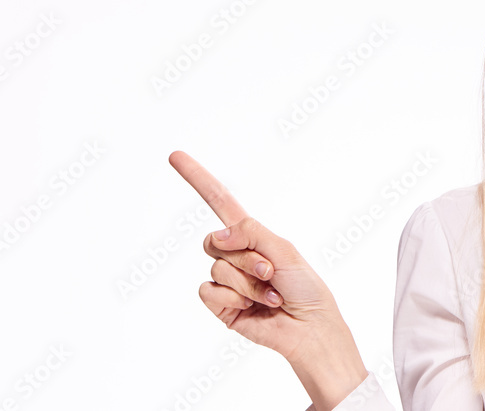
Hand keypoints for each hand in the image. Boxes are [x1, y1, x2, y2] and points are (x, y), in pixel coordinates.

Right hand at [169, 150, 367, 409]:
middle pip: (214, 240)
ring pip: (217, 267)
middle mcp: (235, 254)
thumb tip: (218, 233)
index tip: (175, 156)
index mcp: (252, 235)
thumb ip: (250, 233)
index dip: (198, 178)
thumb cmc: (305, 287)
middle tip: (270, 271)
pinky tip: (254, 307)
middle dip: (245, 256)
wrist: (309, 328)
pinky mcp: (221, 305)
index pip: (219, 201)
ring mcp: (226, 281)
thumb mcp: (283, 249)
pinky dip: (234, 298)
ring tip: (271, 294)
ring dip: (248, 282)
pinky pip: (209, 291)